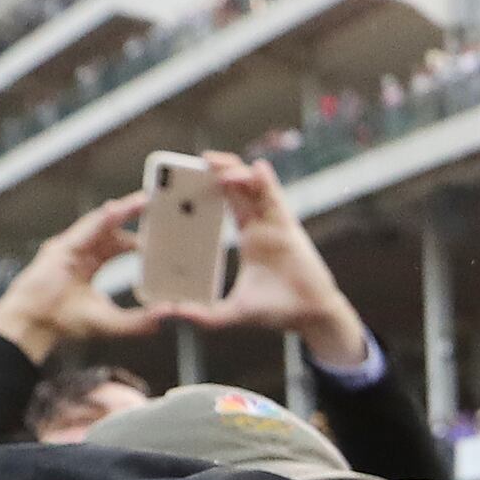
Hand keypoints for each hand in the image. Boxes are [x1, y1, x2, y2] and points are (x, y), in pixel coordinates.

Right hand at [0, 194, 161, 362]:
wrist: (35, 323)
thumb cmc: (66, 322)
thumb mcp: (111, 322)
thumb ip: (138, 321)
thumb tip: (166, 316)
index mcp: (92, 264)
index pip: (120, 245)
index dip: (140, 239)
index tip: (164, 234)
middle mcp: (81, 251)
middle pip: (113, 228)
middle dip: (134, 215)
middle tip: (160, 205)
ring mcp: (70, 247)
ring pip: (101, 222)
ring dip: (123, 210)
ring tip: (146, 200)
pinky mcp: (61, 247)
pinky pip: (85, 228)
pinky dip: (102, 219)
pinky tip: (118, 210)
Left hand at [153, 154, 367, 366]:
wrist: (309, 316)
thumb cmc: (276, 312)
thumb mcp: (232, 312)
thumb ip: (204, 315)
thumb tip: (170, 314)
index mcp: (247, 239)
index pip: (224, 206)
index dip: (207, 191)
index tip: (187, 184)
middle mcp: (260, 226)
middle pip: (236, 189)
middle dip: (217, 172)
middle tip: (195, 162)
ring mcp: (274, 224)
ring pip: (253, 187)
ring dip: (234, 171)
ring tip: (212, 163)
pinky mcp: (288, 226)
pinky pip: (275, 196)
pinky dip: (265, 180)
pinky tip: (254, 168)